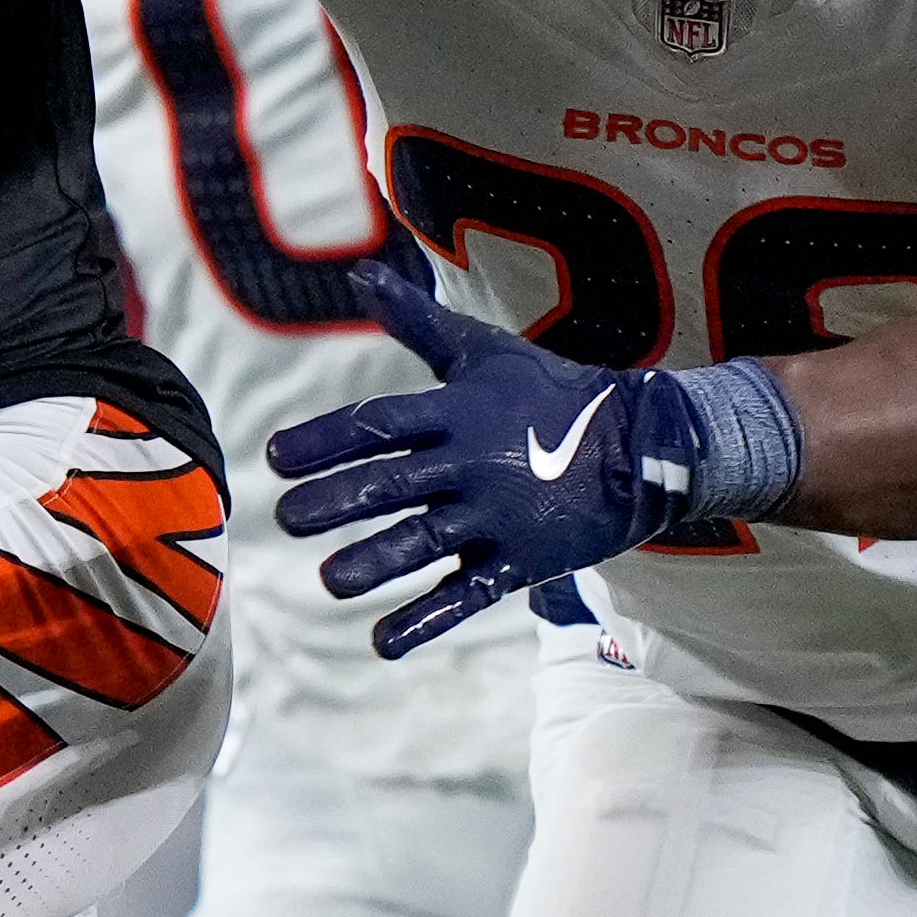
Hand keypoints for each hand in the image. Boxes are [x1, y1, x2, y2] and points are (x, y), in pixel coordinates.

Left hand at [269, 261, 705, 657]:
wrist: (641, 444)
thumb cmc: (548, 391)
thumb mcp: (482, 351)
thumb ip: (417, 320)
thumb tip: (361, 274)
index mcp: (457, 411)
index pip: (380, 423)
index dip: (326, 439)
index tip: (274, 458)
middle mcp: (473, 462)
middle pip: (395, 483)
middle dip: (337, 500)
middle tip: (286, 519)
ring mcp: (499, 515)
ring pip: (427, 541)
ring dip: (376, 563)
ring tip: (329, 582)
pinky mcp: (522, 560)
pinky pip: (468, 594)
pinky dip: (426, 619)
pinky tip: (382, 642)